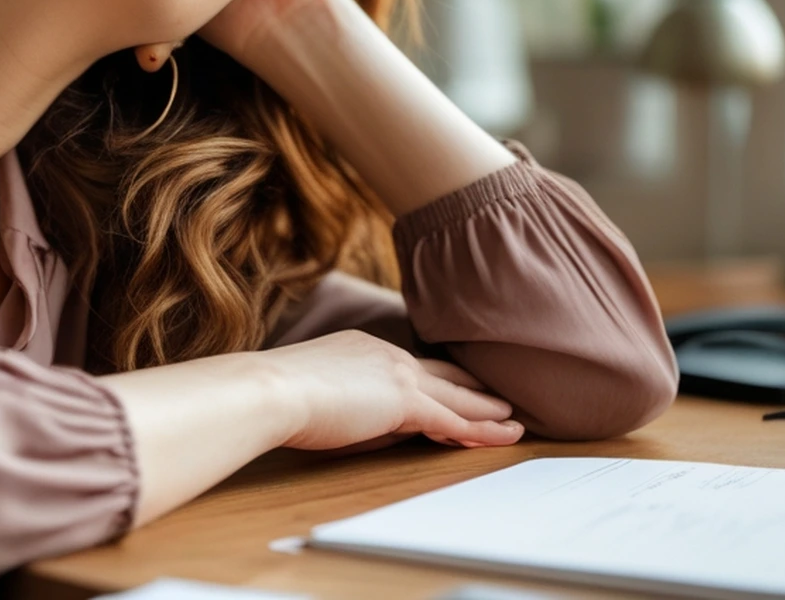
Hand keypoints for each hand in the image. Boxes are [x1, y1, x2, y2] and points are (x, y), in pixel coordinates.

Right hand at [267, 330, 524, 451]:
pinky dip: (482, 430)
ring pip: (458, 396)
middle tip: (498, 399)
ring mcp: (399, 374)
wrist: (271, 389)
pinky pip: (456, 420)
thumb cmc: (279, 396)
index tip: (451, 386)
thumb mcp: (321, 394)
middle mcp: (386, 353)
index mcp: (363, 348)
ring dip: (488, 410)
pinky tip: (503, 436)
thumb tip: (381, 426)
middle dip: (473, 387)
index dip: (435, 379)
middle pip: (443, 373)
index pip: (409, 367)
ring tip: (512, 420)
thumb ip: (355, 403)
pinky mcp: (407, 401)